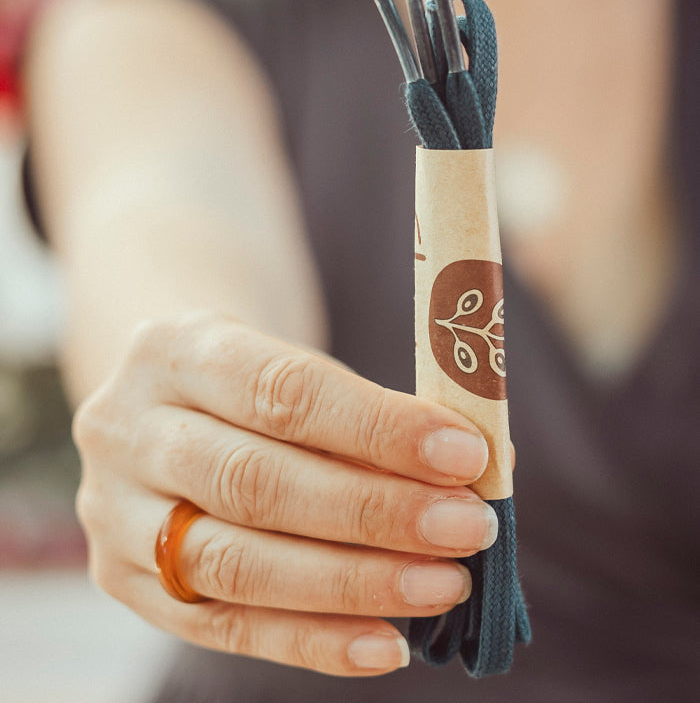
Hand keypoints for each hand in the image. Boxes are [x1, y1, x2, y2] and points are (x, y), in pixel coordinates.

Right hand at [74, 311, 496, 675]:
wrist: (170, 400)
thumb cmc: (254, 382)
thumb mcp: (299, 366)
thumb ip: (375, 417)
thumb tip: (479, 471)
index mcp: (176, 348)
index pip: (282, 391)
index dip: (378, 428)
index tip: (466, 456)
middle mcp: (128, 427)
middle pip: (254, 481)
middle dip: (374, 511)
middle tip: (467, 528)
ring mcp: (114, 510)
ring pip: (235, 562)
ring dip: (353, 583)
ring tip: (442, 585)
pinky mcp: (122, 578)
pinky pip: (221, 625)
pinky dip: (311, 641)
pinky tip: (387, 644)